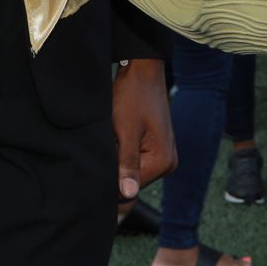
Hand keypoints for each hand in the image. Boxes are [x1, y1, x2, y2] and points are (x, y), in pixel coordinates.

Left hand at [111, 58, 174, 199]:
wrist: (142, 71)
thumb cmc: (133, 97)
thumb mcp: (126, 131)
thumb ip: (127, 164)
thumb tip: (128, 194)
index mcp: (163, 162)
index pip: (131, 190)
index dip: (110, 182)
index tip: (98, 170)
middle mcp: (168, 162)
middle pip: (133, 181)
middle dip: (115, 170)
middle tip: (107, 146)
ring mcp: (164, 155)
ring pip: (133, 171)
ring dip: (118, 161)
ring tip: (114, 139)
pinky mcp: (157, 147)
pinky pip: (136, 160)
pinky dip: (123, 153)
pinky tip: (118, 138)